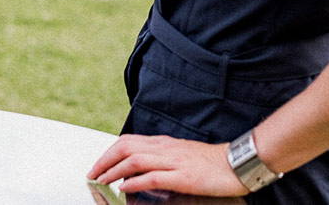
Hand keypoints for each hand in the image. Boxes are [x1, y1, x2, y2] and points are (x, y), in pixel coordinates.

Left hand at [89, 134, 247, 196]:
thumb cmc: (211, 162)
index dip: (109, 152)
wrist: (236, 163)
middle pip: (126, 147)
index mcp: (164, 143)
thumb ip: (160, 159)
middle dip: (105, 160)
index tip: (97, 166)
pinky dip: (136, 181)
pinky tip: (125, 186)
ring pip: (135, 160)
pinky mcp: (183, 177)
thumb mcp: (181, 155)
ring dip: (114, 171)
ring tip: (102, 180)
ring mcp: (174, 162)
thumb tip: (137, 169)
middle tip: (92, 174)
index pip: (128, 141)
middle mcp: (165, 149)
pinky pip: (154, 177)